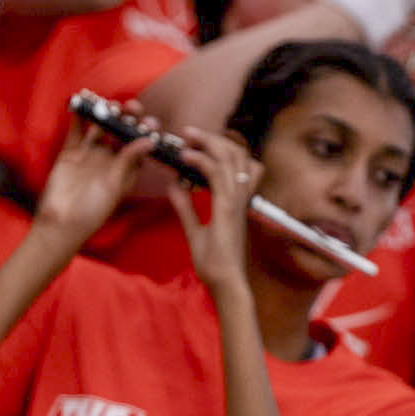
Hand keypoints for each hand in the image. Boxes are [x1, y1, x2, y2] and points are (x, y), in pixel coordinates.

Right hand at [33, 108, 157, 241]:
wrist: (60, 222)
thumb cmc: (93, 210)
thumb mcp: (114, 185)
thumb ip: (128, 160)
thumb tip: (150, 140)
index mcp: (126, 169)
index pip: (139, 145)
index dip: (145, 133)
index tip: (150, 122)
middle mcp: (109, 159)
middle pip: (120, 132)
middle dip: (127, 118)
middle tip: (132, 106)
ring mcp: (90, 153)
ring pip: (100, 128)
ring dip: (104, 114)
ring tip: (110, 103)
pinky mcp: (70, 152)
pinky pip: (76, 130)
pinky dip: (78, 117)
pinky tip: (81, 103)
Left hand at [162, 127, 258, 293]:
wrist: (225, 282)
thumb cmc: (214, 262)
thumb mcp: (195, 230)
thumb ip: (186, 207)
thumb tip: (174, 186)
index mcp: (234, 200)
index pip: (235, 162)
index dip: (218, 146)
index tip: (194, 142)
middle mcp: (239, 196)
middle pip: (236, 152)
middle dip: (213, 138)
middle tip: (190, 133)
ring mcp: (236, 201)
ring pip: (229, 157)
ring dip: (208, 142)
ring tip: (188, 137)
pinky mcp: (227, 208)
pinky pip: (216, 174)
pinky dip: (200, 160)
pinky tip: (186, 157)